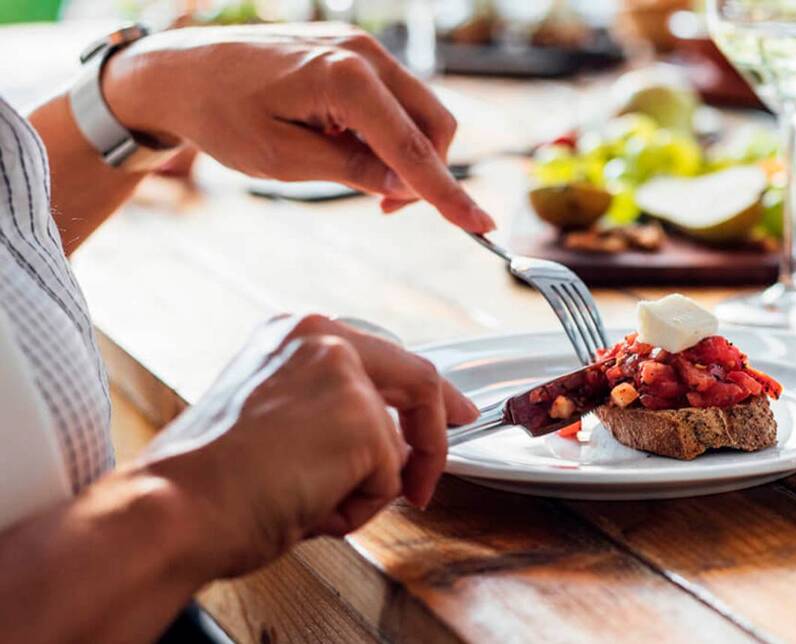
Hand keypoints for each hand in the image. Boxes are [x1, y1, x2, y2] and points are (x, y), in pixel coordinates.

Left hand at [101, 23, 494, 232]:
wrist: (179, 70)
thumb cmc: (219, 113)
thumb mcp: (283, 161)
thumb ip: (352, 171)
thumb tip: (405, 186)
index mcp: (344, 79)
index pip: (412, 149)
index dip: (447, 194)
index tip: (479, 225)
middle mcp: (363, 54)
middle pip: (433, 124)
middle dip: (425, 171)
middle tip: (381, 205)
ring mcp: (361, 48)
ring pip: (418, 111)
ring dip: (402, 152)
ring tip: (345, 168)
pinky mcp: (352, 53)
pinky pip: (394, 99)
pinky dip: (385, 132)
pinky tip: (341, 143)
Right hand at [140, 314, 477, 576]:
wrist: (172, 508)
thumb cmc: (205, 481)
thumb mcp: (273, 421)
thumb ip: (328, 415)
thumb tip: (386, 444)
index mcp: (293, 335)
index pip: (384, 354)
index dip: (424, 391)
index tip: (449, 411)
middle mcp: (321, 337)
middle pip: (417, 377)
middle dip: (437, 431)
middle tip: (436, 469)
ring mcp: (344, 374)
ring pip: (395, 446)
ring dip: (359, 491)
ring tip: (303, 502)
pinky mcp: (361, 418)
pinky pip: (388, 481)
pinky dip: (355, 510)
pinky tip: (307, 507)